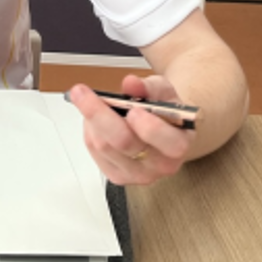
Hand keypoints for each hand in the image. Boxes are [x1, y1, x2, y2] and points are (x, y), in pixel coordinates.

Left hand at [67, 73, 193, 186]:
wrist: (160, 130)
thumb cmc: (162, 111)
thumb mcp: (162, 91)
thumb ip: (148, 87)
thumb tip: (131, 83)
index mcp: (179, 144)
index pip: (169, 143)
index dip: (150, 127)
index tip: (134, 109)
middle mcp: (161, 165)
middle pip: (125, 143)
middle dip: (100, 114)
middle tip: (81, 92)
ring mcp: (138, 175)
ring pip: (104, 146)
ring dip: (91, 119)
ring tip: (90, 100)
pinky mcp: (118, 177)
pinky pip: (95, 151)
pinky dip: (89, 130)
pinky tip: (93, 119)